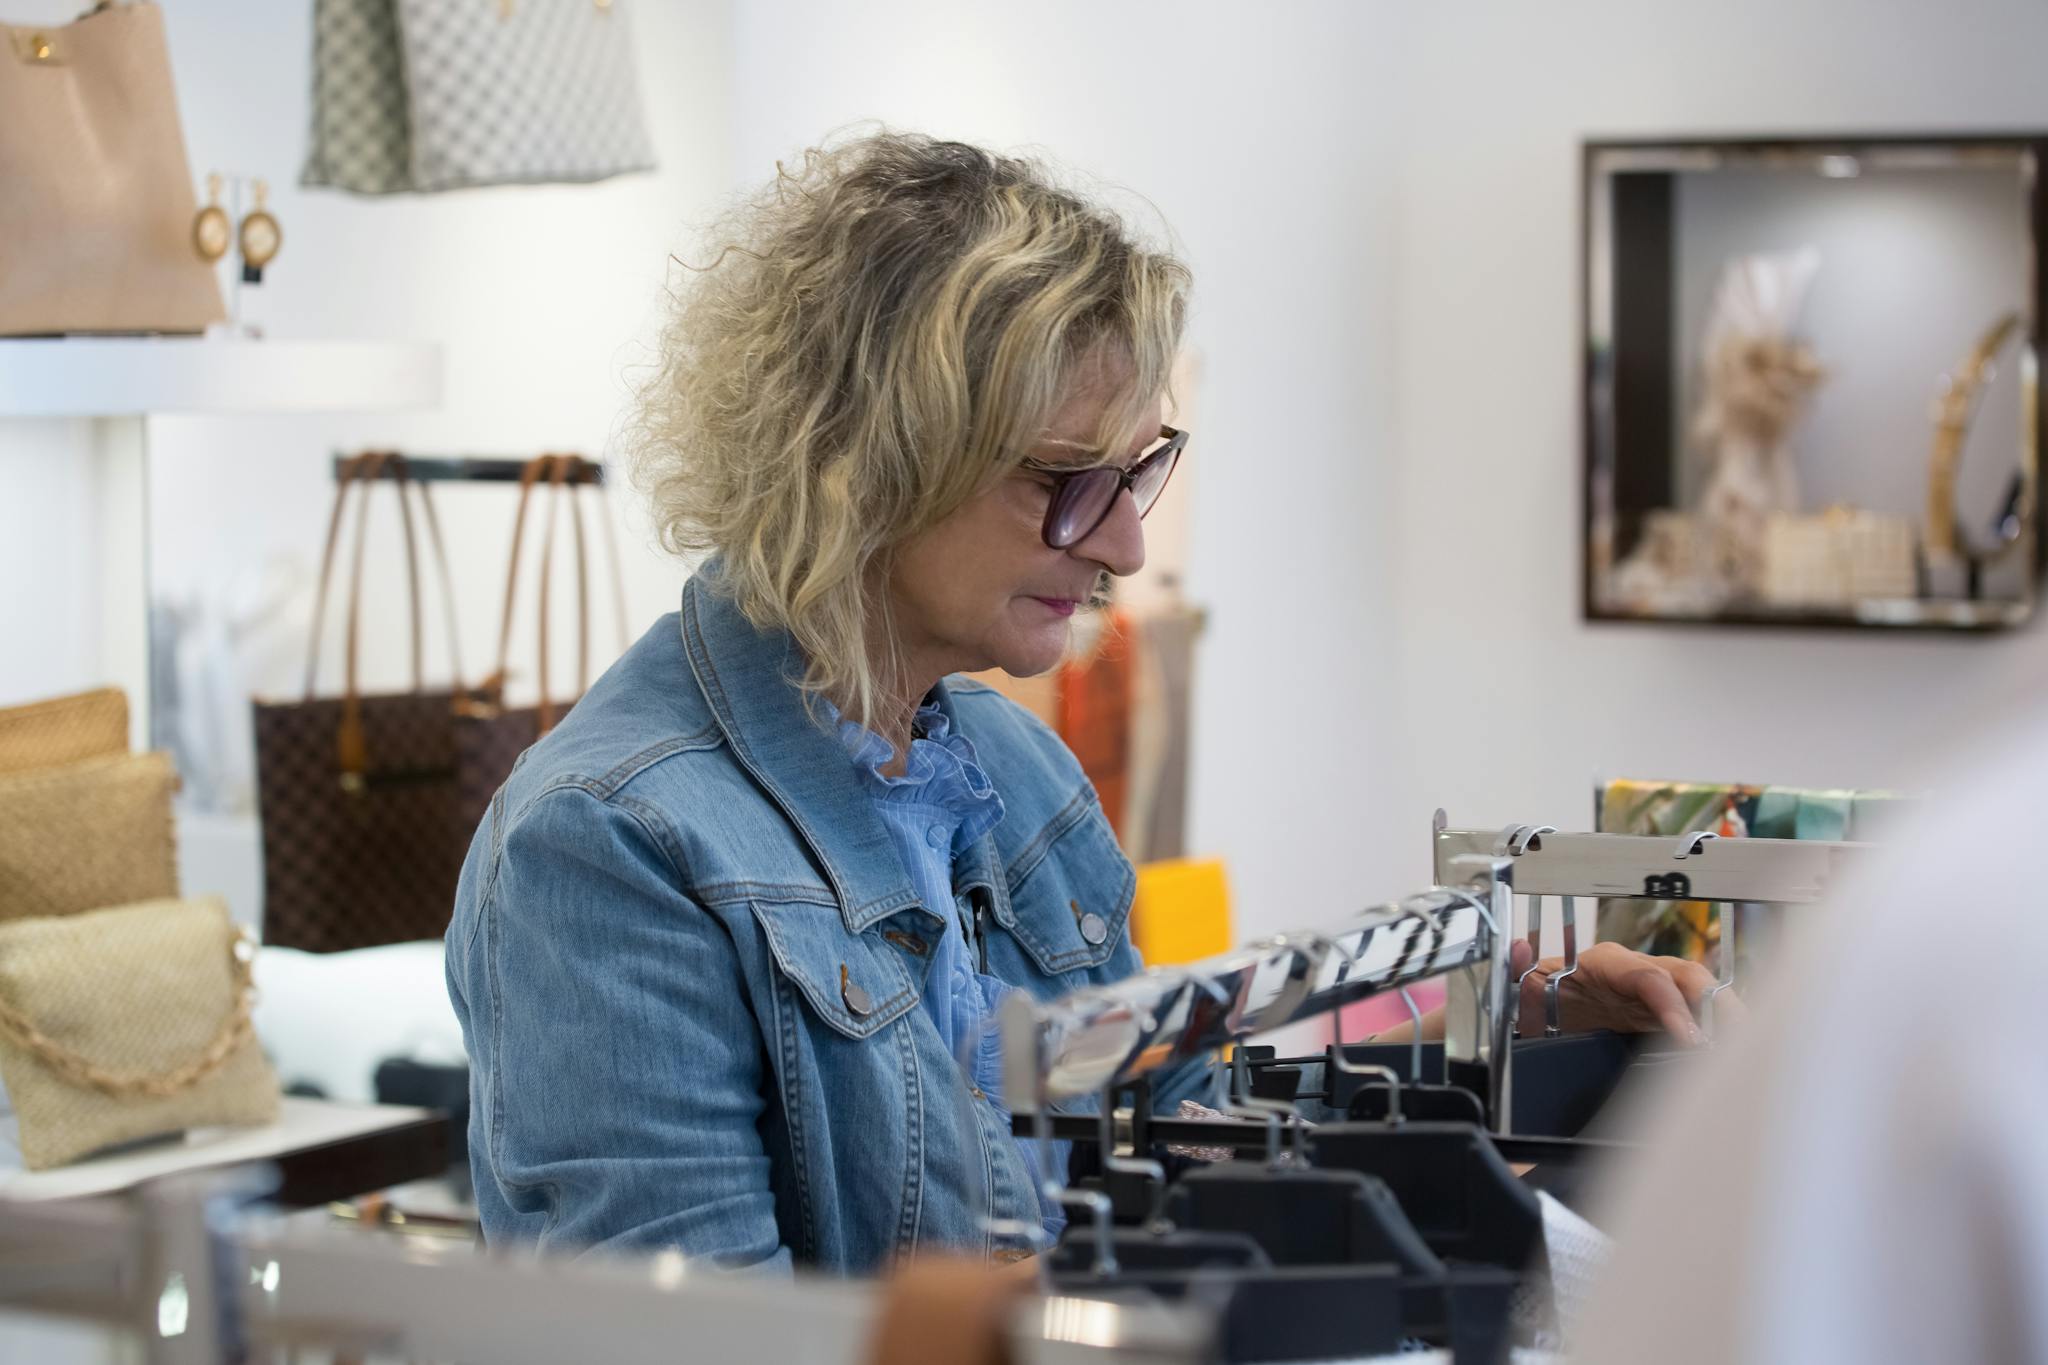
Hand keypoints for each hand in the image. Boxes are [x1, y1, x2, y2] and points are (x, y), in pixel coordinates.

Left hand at [1509, 940, 1741, 1045]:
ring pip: (1702, 996)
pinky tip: (1737, 1060)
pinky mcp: (1665, 1015)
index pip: (1650, 978)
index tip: (1691, 1038)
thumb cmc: (1539, 997)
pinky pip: (1699, 1018)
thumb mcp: (1524, 989)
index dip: (1673, 1005)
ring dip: (1727, 1019)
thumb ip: (1519, 972)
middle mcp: (1640, 972)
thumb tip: (1518, 948)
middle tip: (1739, 1047)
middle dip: (1717, 1007)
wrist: (1546, 1009)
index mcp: (1609, 964)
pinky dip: (1720, 1034)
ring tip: (1748, 1055)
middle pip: (1690, 979)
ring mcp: (1658, 994)